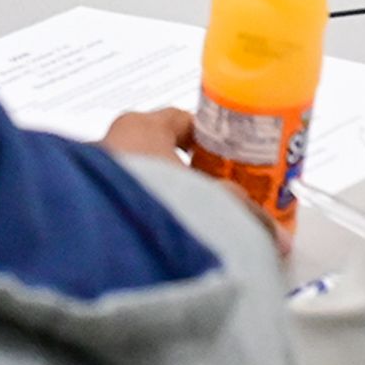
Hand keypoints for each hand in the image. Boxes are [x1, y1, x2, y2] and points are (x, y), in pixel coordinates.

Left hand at [103, 104, 293, 248]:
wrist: (99, 244)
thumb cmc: (152, 200)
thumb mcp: (212, 200)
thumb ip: (247, 214)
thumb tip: (279, 237)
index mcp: (139, 126)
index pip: (181, 121)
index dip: (211, 139)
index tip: (232, 158)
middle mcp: (109, 145)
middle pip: (160, 154)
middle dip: (189, 178)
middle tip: (217, 200)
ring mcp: (91, 179)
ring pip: (140, 184)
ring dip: (166, 203)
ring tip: (194, 227)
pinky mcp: (85, 211)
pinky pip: (123, 210)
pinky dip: (145, 222)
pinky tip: (164, 242)